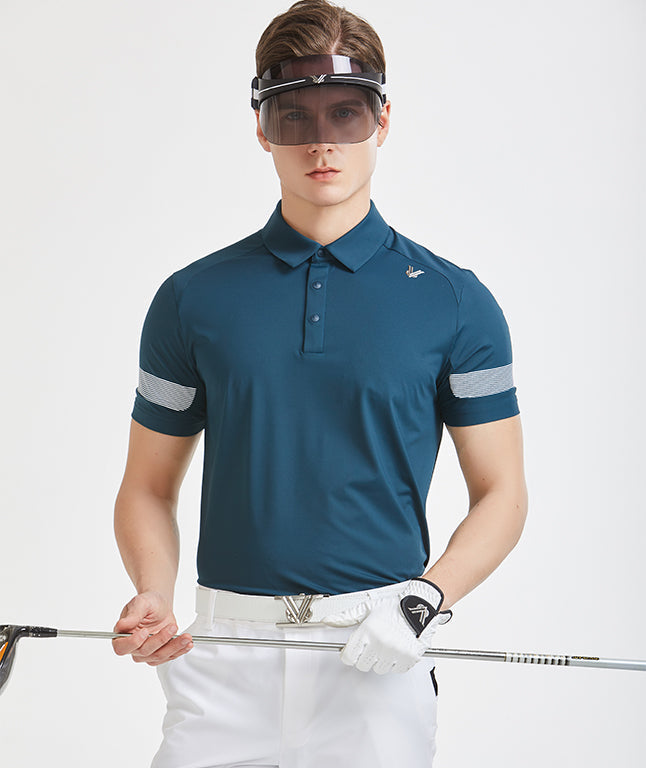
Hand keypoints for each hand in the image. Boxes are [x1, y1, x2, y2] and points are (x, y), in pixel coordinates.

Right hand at [112, 591, 192, 665]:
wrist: (159, 605)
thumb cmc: (147, 603)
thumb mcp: (140, 603)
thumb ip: (132, 614)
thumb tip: (121, 625)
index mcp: (122, 636)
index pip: (122, 647)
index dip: (133, 642)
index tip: (145, 632)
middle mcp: (133, 647)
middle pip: (144, 652)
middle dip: (160, 640)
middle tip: (172, 627)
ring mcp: (147, 652)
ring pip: (159, 656)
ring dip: (174, 647)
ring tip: (186, 637)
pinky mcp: (160, 652)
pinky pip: (169, 656)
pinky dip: (179, 650)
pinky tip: (187, 644)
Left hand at [322, 578, 451, 673]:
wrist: (419, 606)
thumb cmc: (393, 607)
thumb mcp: (367, 608)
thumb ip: (346, 617)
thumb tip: (329, 620)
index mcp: (367, 631)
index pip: (349, 656)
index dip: (349, 654)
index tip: (353, 651)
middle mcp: (380, 642)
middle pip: (362, 665)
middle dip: (365, 656)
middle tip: (372, 645)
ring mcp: (395, 651)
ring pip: (379, 669)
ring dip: (380, 660)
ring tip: (386, 645)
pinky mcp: (408, 657)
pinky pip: (396, 669)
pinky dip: (396, 662)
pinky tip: (397, 649)